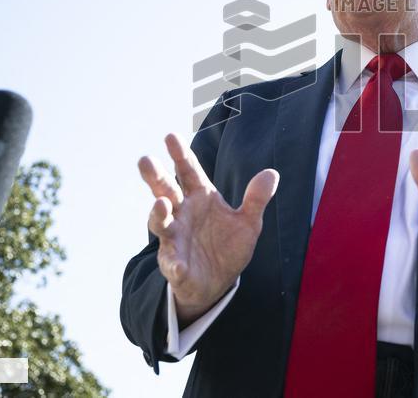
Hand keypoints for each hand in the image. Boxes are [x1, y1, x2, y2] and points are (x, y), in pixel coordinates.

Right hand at [139, 133, 278, 324]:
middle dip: (156, 177)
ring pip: (161, 223)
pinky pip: (172, 264)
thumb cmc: (228, 246)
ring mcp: (175, 239)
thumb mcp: (248, 222)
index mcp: (200, 198)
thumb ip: (256, 199)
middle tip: (145, 160)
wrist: (218, 282)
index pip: (189, 172)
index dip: (180, 155)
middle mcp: (182, 214)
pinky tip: (178, 266)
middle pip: (165, 191)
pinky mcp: (175, 265)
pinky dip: (174, 264)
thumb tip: (272, 173)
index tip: (170, 136)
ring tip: (161, 204)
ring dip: (159, 214)